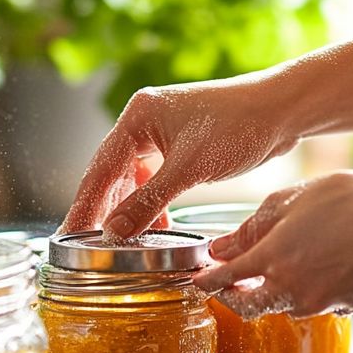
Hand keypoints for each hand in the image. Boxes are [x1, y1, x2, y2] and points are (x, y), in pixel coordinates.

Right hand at [61, 75, 301, 238]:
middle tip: (88, 242)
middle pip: (112, 171)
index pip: (100, 168)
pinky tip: (157, 222)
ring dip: (129, 206)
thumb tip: (115, 231)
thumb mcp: (188, 169)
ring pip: (134, 176)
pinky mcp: (182, 144)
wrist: (280, 110)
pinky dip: (152, 200)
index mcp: (138, 117)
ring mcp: (163, 132)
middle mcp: (144, 121)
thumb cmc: (238, 126)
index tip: (71, 233)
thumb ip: (149, 202)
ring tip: (121, 238)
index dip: (85, 204)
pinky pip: (155, 177)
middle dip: (103, 208)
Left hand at [192, 169, 352, 317]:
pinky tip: (330, 267)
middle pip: (251, 306)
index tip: (198, 282)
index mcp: (272, 260)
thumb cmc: (351, 200)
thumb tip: (221, 247)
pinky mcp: (350, 308)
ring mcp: (323, 303)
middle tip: (230, 287)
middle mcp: (292, 290)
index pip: (224, 280)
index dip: (206, 282)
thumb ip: (252, 227)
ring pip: (288, 306)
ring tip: (287, 267)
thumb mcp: (292, 202)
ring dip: (279, 293)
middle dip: (235, 298)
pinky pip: (323, 304)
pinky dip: (316, 291)